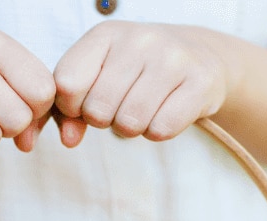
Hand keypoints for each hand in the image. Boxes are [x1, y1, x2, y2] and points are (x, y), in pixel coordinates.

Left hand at [52, 21, 232, 146]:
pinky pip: (162, 129)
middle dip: (104, 120)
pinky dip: (158, 131)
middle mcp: (139, 40)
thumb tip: (68, 140)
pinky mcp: (200, 82)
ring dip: (131, 128)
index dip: (71, 107)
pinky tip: (164, 112)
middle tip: (120, 106)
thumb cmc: (135, 72)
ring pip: (129, 123)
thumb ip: (68, 109)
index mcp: (105, 34)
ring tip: (141, 109)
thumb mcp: (97, 77)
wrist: (198, 56)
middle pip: (97, 110)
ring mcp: (172, 58)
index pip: (66, 84)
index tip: (86, 103)